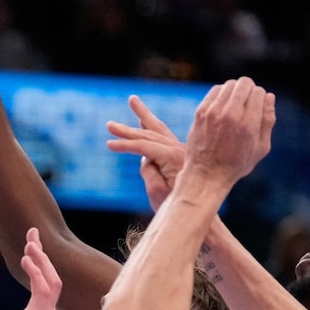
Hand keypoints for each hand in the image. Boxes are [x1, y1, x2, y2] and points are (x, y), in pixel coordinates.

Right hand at [106, 95, 184, 210]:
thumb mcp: (157, 192)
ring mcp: (182, 149)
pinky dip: (154, 127)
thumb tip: (145, 158)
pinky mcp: (182, 153)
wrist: (201, 208)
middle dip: (128, 130)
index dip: (124, 145)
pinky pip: (165, 136)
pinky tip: (144, 121)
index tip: (108, 145)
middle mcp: (179, 148)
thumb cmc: (178, 204)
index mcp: (173, 156)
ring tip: (133, 100)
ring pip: (159, 129)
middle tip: (110, 125)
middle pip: (150, 133)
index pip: (143, 146)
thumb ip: (148, 171)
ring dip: (144, 116)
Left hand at [177, 77, 276, 192]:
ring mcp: (213, 112)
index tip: (257, 108)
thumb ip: (268, 120)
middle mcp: (230, 115)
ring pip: (229, 85)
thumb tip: (269, 96)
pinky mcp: (201, 112)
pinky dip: (222, 94)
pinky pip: (215, 90)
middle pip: (244, 84)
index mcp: (248, 124)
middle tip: (247, 104)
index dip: (260, 98)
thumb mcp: (261, 148)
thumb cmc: (237, 164)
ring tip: (235, 106)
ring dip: (235, 91)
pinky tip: (224, 106)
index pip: (258, 92)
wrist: (206, 174)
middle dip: (249, 90)